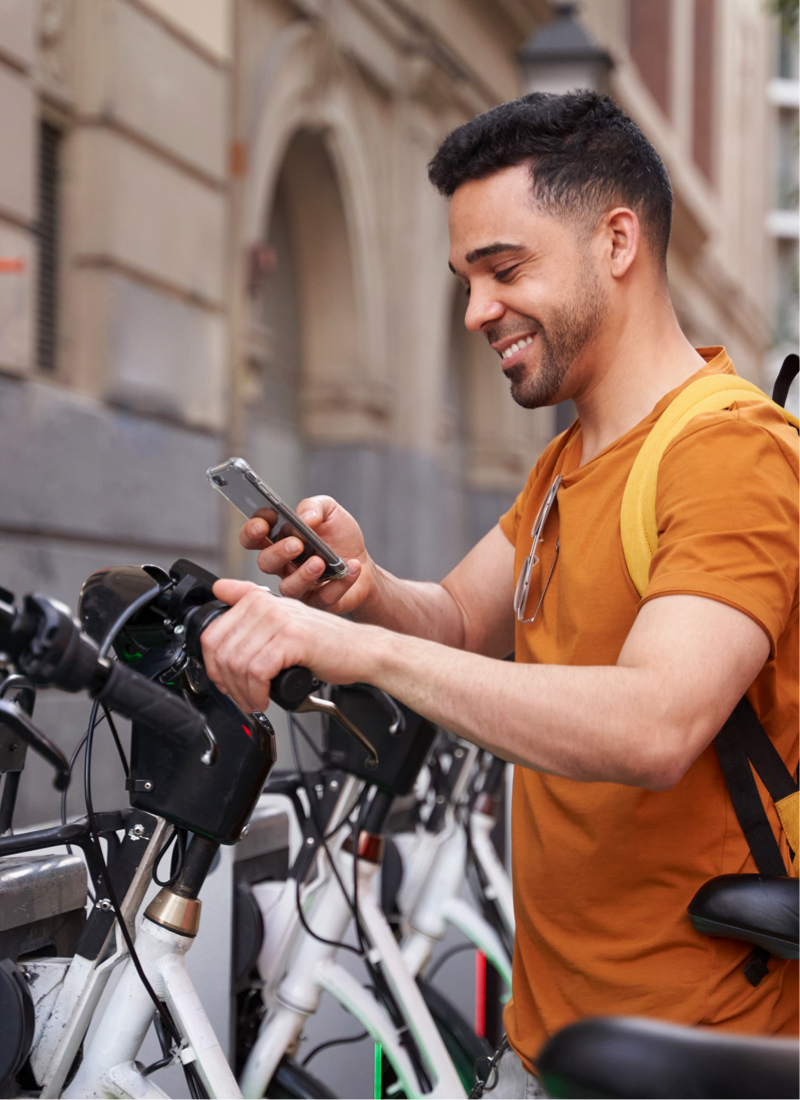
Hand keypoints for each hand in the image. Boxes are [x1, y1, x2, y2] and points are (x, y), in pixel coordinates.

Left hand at [201, 578, 383, 711]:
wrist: (362, 651)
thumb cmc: (325, 642)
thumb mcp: (283, 618)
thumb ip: (250, 601)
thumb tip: (220, 589)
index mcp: (258, 600)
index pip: (212, 633)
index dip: (213, 665)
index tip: (225, 680)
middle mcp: (266, 605)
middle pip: (222, 651)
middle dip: (227, 683)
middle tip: (240, 696)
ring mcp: (280, 620)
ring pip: (238, 664)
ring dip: (242, 692)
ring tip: (254, 700)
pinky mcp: (293, 638)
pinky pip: (257, 671)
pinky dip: (257, 692)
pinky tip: (265, 698)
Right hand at [239, 496, 373, 613]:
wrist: (363, 562)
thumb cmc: (340, 536)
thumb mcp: (329, 511)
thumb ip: (314, 507)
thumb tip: (304, 517)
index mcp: (280, 540)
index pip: (253, 537)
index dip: (252, 530)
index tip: (267, 520)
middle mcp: (284, 564)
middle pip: (265, 563)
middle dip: (278, 552)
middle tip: (296, 544)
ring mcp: (299, 585)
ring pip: (288, 587)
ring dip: (303, 574)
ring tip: (320, 561)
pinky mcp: (318, 601)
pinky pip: (322, 598)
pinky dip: (338, 584)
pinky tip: (351, 567)